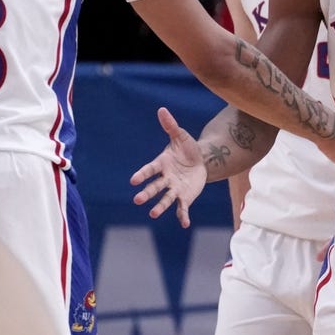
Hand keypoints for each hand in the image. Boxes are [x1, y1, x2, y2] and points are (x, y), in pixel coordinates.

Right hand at [130, 107, 205, 227]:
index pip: (150, 170)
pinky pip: (182, 208)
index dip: (142, 175)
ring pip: (165, 199)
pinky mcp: (185, 197)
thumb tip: (162, 110)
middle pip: (154, 187)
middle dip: (147, 193)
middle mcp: (165, 179)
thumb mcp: (181, 135)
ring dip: (159, 206)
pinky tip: (185, 224)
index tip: (133, 180)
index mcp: (162, 164)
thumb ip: (170, 126)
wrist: (201, 161)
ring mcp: (174, 189)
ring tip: (153, 214)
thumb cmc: (187, 148)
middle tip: (138, 200)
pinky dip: (183, 216)